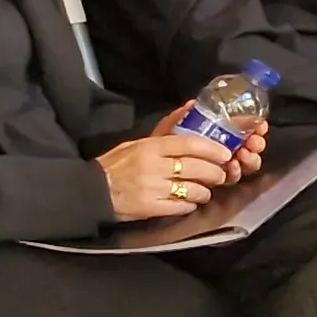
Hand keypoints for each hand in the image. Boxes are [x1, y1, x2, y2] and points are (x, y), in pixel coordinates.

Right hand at [97, 122, 238, 220]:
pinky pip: (182, 207)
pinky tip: (189, 202)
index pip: (189, 144)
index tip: (225, 153)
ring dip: (205, 192)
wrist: (92, 191)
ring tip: (205, 191)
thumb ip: (164, 132)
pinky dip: (190, 205)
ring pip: (193, 190)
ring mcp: (153, 189)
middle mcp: (153, 167)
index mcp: (149, 147)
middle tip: (220, 174)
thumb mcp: (136, 143)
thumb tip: (190, 108)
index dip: (212, 149)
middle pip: (196, 168)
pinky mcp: (151, 208)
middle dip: (215, 173)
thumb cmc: (115, 165)